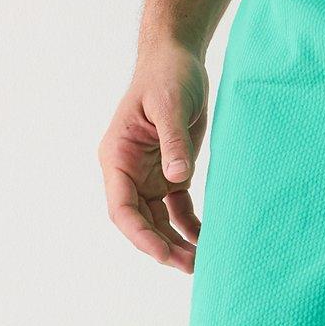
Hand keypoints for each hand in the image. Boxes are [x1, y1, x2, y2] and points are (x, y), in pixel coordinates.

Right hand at [99, 42, 208, 269]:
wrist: (178, 58)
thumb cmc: (167, 75)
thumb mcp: (170, 105)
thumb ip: (172, 143)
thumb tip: (176, 178)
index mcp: (118, 158)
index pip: (122, 208)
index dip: (140, 235)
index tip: (163, 254)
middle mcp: (129, 173)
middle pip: (140, 223)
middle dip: (162, 247)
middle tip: (191, 266)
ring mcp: (149, 176)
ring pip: (159, 222)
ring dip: (177, 243)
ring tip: (201, 262)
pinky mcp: (170, 174)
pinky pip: (177, 210)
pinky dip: (190, 227)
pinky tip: (206, 241)